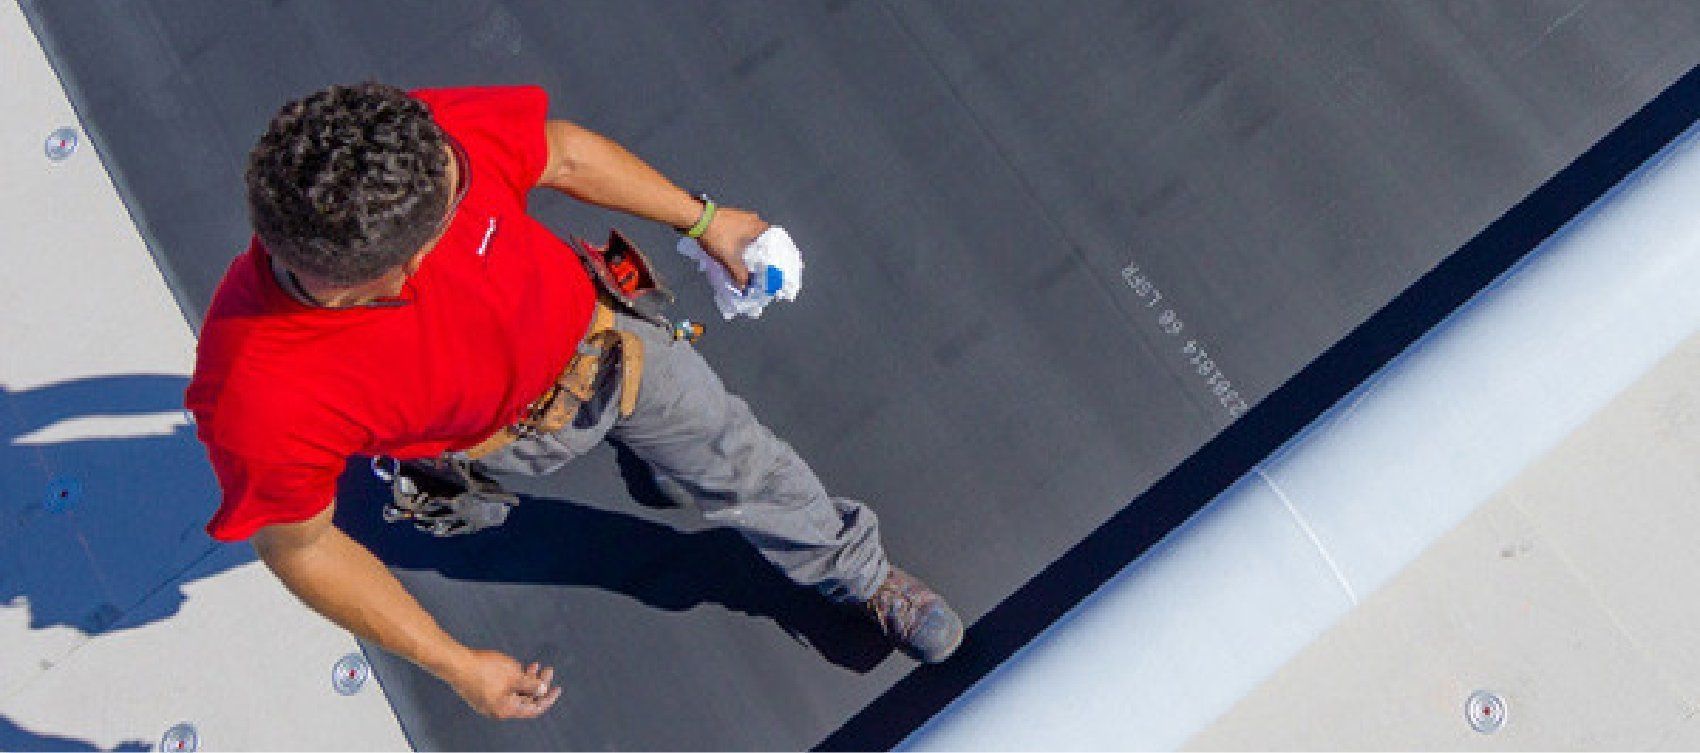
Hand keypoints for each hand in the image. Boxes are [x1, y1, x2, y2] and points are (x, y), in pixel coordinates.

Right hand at [444, 648, 561, 719]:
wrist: (456, 664)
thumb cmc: (486, 669)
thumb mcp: (514, 675)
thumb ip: (531, 684)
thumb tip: (543, 690)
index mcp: (506, 710)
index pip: (534, 709)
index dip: (547, 698)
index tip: (557, 688)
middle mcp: (497, 710)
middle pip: (524, 700)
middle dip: (537, 685)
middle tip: (548, 670)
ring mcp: (488, 703)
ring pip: (513, 693)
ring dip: (526, 681)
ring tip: (535, 666)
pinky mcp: (481, 694)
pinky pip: (503, 690)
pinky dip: (513, 680)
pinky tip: (518, 666)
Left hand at [697, 206, 769, 288]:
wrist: (697, 219)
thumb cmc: (718, 237)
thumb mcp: (730, 259)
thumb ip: (740, 274)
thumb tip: (745, 287)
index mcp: (758, 226)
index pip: (772, 240)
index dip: (769, 252)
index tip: (766, 263)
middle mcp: (753, 218)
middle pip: (760, 237)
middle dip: (756, 250)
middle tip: (754, 263)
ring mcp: (741, 215)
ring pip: (748, 233)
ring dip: (746, 244)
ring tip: (743, 257)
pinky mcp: (730, 215)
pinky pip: (739, 228)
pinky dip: (737, 238)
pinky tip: (732, 246)